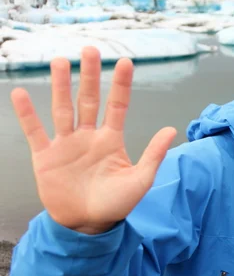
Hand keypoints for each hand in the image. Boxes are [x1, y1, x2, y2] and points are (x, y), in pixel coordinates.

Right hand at [11, 47, 176, 233]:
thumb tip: (172, 130)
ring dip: (60, 86)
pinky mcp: (46, 157)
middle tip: (90, 49)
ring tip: (60, 61)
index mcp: (111, 140)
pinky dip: (28, 114)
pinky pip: (35, 132)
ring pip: (63, 109)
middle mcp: (88, 137)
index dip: (121, 85)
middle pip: (88, 99)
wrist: (87, 226)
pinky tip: (20, 94)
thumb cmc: (116, 204)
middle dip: (90, 75)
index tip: (126, 62)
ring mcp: (66, 145)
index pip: (117, 106)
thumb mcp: (139, 181)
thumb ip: (153, 155)